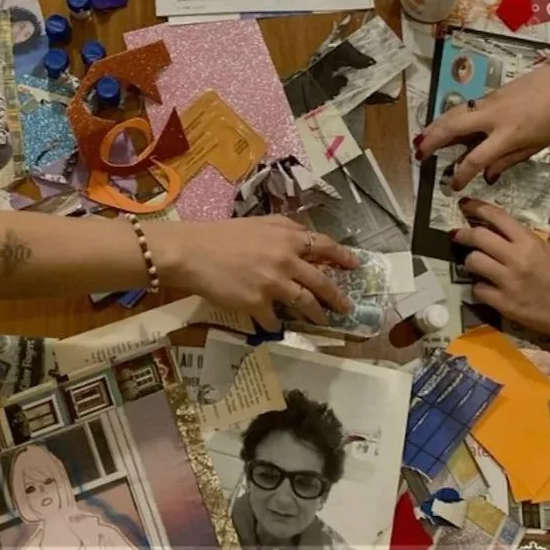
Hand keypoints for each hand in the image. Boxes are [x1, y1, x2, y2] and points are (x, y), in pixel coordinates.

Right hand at [148, 215, 358, 331]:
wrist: (193, 253)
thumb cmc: (222, 235)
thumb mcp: (258, 223)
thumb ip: (285, 228)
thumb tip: (306, 237)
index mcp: (287, 239)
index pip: (325, 247)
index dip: (343, 256)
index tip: (356, 265)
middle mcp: (286, 261)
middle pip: (321, 282)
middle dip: (337, 297)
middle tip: (347, 307)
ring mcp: (273, 284)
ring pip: (305, 304)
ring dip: (316, 315)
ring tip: (322, 321)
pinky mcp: (257, 303)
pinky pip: (273, 319)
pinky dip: (276, 323)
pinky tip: (276, 325)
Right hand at [416, 52, 549, 189]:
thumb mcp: (535, 146)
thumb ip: (507, 161)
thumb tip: (486, 175)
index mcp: (507, 135)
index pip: (475, 158)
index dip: (461, 174)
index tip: (453, 185)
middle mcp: (494, 116)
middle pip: (453, 128)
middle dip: (432, 141)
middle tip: (418, 154)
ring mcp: (490, 101)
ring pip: (454, 113)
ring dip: (435, 126)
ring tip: (421, 138)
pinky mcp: (492, 93)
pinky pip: (464, 106)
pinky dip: (449, 116)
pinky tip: (442, 123)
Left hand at [452, 200, 549, 349]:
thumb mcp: (549, 252)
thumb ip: (525, 240)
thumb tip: (500, 232)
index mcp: (529, 242)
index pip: (497, 217)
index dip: (476, 207)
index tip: (465, 205)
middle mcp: (516, 258)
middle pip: (478, 237)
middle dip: (463, 234)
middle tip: (458, 235)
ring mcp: (508, 281)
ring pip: (473, 261)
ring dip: (470, 261)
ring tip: (476, 264)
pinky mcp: (503, 303)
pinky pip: (478, 289)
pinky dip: (479, 288)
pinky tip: (487, 288)